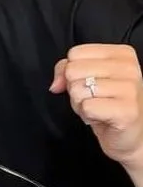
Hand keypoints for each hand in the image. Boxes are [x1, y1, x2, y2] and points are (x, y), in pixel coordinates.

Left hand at [51, 44, 142, 168]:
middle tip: (93, 99)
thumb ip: (65, 70)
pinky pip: (86, 106)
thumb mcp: (85, 79)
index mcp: (122, 53)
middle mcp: (129, 67)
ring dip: (81, 104)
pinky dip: (87, 115)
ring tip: (98, 108)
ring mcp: (130, 88)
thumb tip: (56, 83)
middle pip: (73, 71)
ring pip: (77, 90)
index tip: (89, 84)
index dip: (72, 73)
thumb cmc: (108, 104)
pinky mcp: (126, 110)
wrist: (130, 134)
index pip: (75, 53)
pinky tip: (101, 117)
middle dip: (75, 90)